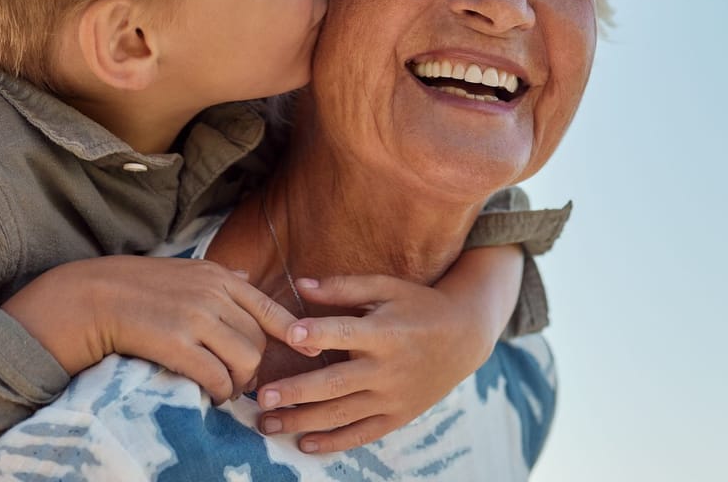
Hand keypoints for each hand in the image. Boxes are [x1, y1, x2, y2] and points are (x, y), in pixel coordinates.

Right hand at [4, 256, 298, 403]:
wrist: (92, 297)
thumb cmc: (137, 286)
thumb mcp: (183, 269)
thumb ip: (218, 278)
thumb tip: (247, 277)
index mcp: (218, 277)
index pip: (270, 308)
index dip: (291, 334)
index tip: (302, 352)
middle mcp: (212, 295)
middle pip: (259, 341)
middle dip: (256, 368)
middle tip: (241, 381)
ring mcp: (195, 318)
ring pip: (246, 361)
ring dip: (239, 383)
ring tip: (225, 389)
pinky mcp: (176, 344)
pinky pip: (217, 377)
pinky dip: (220, 392)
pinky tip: (209, 395)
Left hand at [253, 274, 501, 452]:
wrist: (465, 336)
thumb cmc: (418, 305)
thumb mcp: (387, 288)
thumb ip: (343, 287)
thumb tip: (300, 283)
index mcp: (384, 332)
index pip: (346, 333)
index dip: (318, 333)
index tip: (290, 334)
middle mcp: (388, 369)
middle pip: (336, 383)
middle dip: (297, 392)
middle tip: (262, 397)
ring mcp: (393, 396)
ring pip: (343, 414)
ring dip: (303, 421)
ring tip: (268, 424)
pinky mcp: (398, 415)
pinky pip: (363, 434)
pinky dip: (334, 442)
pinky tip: (304, 444)